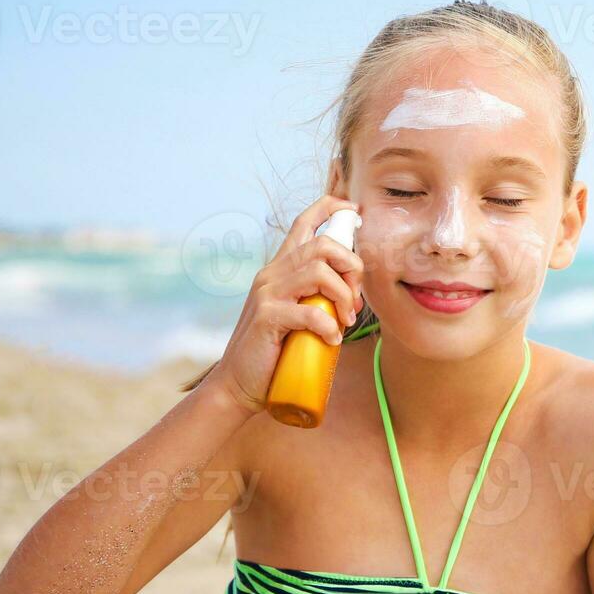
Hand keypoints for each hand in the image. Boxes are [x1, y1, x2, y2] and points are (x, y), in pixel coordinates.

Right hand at [205, 195, 363, 415]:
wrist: (239, 385)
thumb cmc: (275, 351)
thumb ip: (316, 296)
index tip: (355, 211)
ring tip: (344, 322)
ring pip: (319, 272)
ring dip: (343, 296)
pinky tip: (331, 339)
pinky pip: (310, 312)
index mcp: (280, 269)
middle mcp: (272, 274)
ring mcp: (267, 294)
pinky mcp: (267, 318)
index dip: (330, 208)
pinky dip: (329, 326)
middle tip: (354, 301)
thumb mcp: (297, 314)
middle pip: (323, 245)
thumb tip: (354, 292)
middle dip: (351, 268)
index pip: (303, 223)